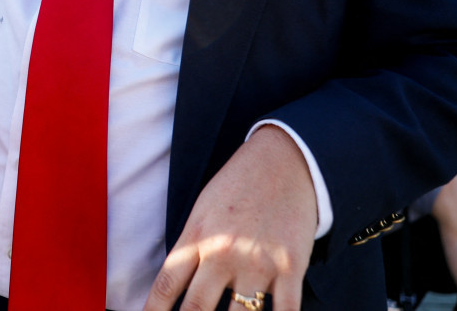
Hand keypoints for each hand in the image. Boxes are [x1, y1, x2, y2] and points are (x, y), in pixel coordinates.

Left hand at [143, 126, 316, 310]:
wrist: (285, 160)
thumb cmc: (238, 186)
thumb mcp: (202, 211)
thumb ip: (189, 248)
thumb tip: (174, 289)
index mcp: (197, 236)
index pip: (166, 285)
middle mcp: (223, 251)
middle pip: (196, 309)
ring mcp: (257, 261)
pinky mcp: (290, 266)